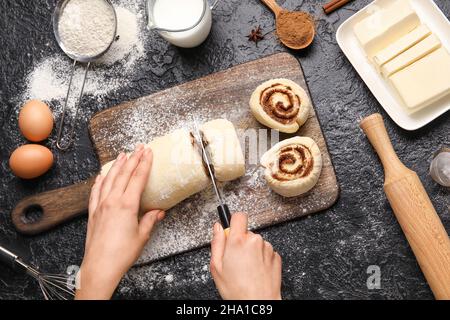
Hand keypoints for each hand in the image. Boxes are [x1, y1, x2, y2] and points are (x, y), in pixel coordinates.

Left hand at [75, 144, 164, 299]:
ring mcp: (100, 205)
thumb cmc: (121, 254)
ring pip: (109, 179)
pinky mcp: (93, 212)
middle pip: (123, 174)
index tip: (149, 152)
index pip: (137, 178)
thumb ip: (150, 220)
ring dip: (117, 165)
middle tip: (139, 148)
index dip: (144, 164)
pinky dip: (100, 180)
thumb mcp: (142, 236)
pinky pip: (95, 191)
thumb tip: (158, 212)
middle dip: (133, 159)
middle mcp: (112, 201)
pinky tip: (102, 175)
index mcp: (127, 205)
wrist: (100, 266)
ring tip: (122, 155)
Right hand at [210, 213, 281, 299]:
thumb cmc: (237, 290)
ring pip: (257, 242)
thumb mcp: (216, 267)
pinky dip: (261, 258)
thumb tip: (217, 228)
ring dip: (252, 251)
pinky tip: (256, 271)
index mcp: (238, 241)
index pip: (238, 216)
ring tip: (247, 269)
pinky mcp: (276, 256)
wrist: (258, 303)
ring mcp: (267, 248)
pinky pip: (266, 251)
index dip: (234, 221)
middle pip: (247, 232)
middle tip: (236, 260)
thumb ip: (217, 243)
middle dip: (241, 242)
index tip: (231, 230)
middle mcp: (255, 241)